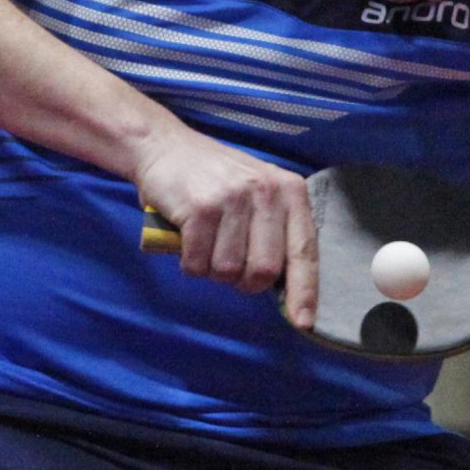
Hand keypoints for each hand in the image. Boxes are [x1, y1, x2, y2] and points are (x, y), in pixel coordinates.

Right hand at [134, 134, 315, 329]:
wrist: (165, 147)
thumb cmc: (214, 178)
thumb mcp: (257, 194)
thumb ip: (274, 231)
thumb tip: (283, 289)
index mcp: (290, 192)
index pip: (304, 251)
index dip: (304, 292)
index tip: (302, 322)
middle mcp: (267, 193)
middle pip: (264, 271)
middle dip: (243, 282)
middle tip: (227, 265)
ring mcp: (233, 199)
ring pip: (228, 270)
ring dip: (211, 269)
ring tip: (204, 244)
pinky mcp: (200, 208)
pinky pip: (198, 263)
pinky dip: (189, 263)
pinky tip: (185, 242)